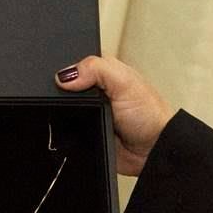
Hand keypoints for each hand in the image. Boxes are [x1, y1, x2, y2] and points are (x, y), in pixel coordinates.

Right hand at [54, 55, 174, 175]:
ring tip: (86, 117)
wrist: (152, 150)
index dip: (68, 69)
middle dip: (65, 94)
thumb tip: (65, 75)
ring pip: (60, 110)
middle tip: (84, 102)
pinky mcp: (82, 133)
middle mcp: (92, 91)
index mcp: (102, 72)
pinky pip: (64, 132)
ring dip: (66, 114)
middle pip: (63, 88)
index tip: (68, 79)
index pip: (74, 62)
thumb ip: (96, 68)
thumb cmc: (149, 114)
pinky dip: (67, 132)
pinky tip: (79, 131)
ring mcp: (86, 112)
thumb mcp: (125, 81)